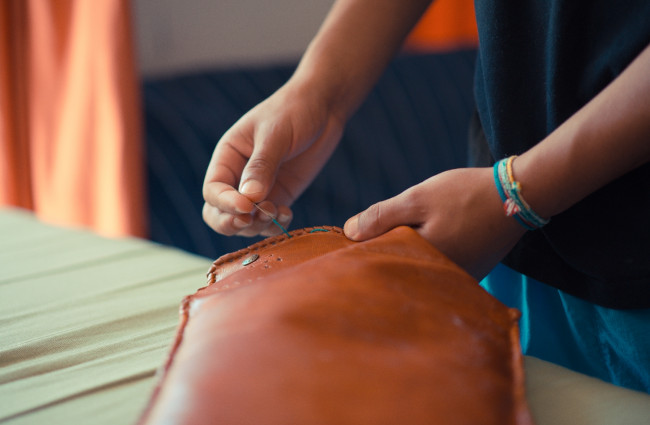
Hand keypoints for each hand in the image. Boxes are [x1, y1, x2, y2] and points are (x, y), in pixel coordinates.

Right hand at [203, 82, 343, 236]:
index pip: (213, 190)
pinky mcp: (280, 196)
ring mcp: (259, 190)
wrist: (322, 108)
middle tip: (251, 220)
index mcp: (227, 157)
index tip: (246, 207)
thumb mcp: (275, 135)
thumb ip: (262, 166)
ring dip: (258, 226)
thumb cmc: (293, 112)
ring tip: (277, 212)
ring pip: (245, 222)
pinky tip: (287, 214)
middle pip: (219, 213)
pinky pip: (270, 221)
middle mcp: (238, 177)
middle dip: (232, 223)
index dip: (225, 203)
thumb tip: (249, 199)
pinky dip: (276, 225)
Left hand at [343, 168, 526, 278]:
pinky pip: (439, 268)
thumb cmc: (465, 194)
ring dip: (409, 255)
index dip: (364, 250)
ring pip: (420, 268)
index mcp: (422, 262)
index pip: (381, 263)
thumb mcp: (417, 198)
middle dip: (386, 253)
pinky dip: (429, 255)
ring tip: (403, 236)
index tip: (351, 241)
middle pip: (401, 269)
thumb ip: (381, 216)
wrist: (519, 196)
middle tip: (373, 237)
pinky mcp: (472, 273)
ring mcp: (458, 279)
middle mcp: (440, 279)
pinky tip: (428, 239)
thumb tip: (347, 233)